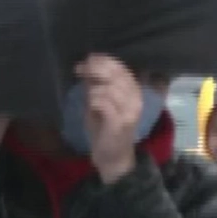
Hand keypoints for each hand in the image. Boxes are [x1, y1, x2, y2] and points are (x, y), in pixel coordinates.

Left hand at [76, 54, 140, 182]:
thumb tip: (86, 65)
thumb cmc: (105, 130)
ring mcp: (130, 111)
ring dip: (94, 86)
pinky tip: (90, 105)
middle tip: (80, 69)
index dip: (103, 61)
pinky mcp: (120, 123)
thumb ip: (95, 86)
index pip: (122, 68)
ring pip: (111, 87)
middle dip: (96, 69)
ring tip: (87, 93)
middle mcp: (136, 99)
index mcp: (133, 92)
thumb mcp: (99, 104)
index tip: (86, 60)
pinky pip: (105, 103)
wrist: (112, 157)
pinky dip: (94, 100)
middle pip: (117, 74)